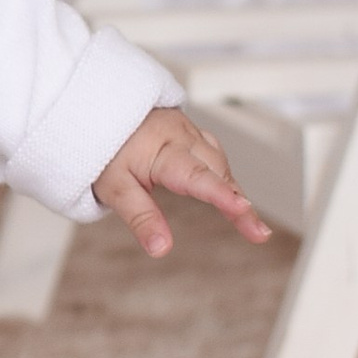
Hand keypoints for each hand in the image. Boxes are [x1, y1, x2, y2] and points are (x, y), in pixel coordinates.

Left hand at [94, 108, 270, 260]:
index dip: (222, 196)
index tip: (243, 210)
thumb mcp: (114, 188)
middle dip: (239, 202)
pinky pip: (215, 155)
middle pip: (218, 172)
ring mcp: (190, 134)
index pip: (198, 176)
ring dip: (235, 191)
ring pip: (220, 163)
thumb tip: (160, 248)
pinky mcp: (191, 134)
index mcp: (164, 150)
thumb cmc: (106, 147)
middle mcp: (182, 138)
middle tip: (257, 233)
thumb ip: (140, 218)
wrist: (100, 109)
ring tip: (250, 223)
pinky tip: (230, 191)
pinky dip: (225, 176)